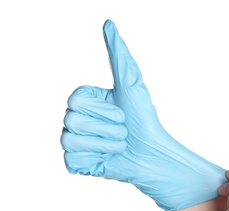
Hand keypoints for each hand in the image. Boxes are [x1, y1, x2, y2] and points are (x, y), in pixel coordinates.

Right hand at [60, 20, 226, 210]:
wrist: (152, 155)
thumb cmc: (144, 120)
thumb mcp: (132, 86)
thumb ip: (119, 56)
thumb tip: (109, 24)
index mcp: (88, 100)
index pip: (76, 99)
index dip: (102, 109)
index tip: (122, 113)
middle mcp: (77, 117)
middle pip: (72, 120)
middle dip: (107, 128)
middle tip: (123, 132)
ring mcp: (76, 140)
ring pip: (70, 140)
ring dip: (104, 144)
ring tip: (118, 145)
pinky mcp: (77, 162)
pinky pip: (72, 160)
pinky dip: (95, 160)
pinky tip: (107, 159)